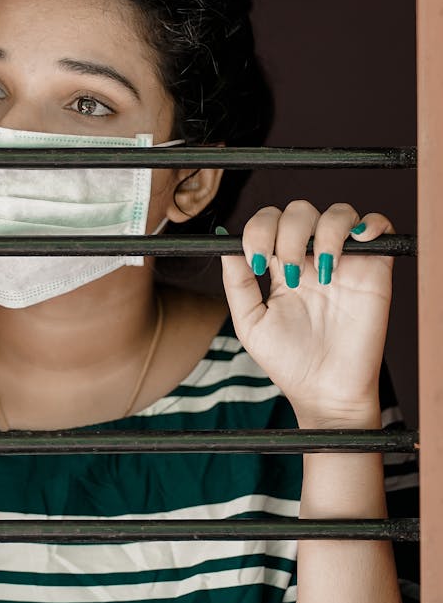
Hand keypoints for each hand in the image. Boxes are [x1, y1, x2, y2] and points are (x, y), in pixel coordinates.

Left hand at [220, 201, 392, 425]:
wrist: (325, 391)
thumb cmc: (288, 361)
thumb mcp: (250, 323)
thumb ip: (237, 283)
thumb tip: (225, 244)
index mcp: (280, 265)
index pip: (269, 223)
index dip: (259, 230)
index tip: (255, 260)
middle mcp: (311, 257)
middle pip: (300, 211)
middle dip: (289, 234)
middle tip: (290, 275)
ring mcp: (344, 260)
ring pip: (338, 212)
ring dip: (326, 232)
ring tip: (323, 272)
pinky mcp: (375, 268)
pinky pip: (379, 226)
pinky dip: (371, 223)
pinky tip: (357, 244)